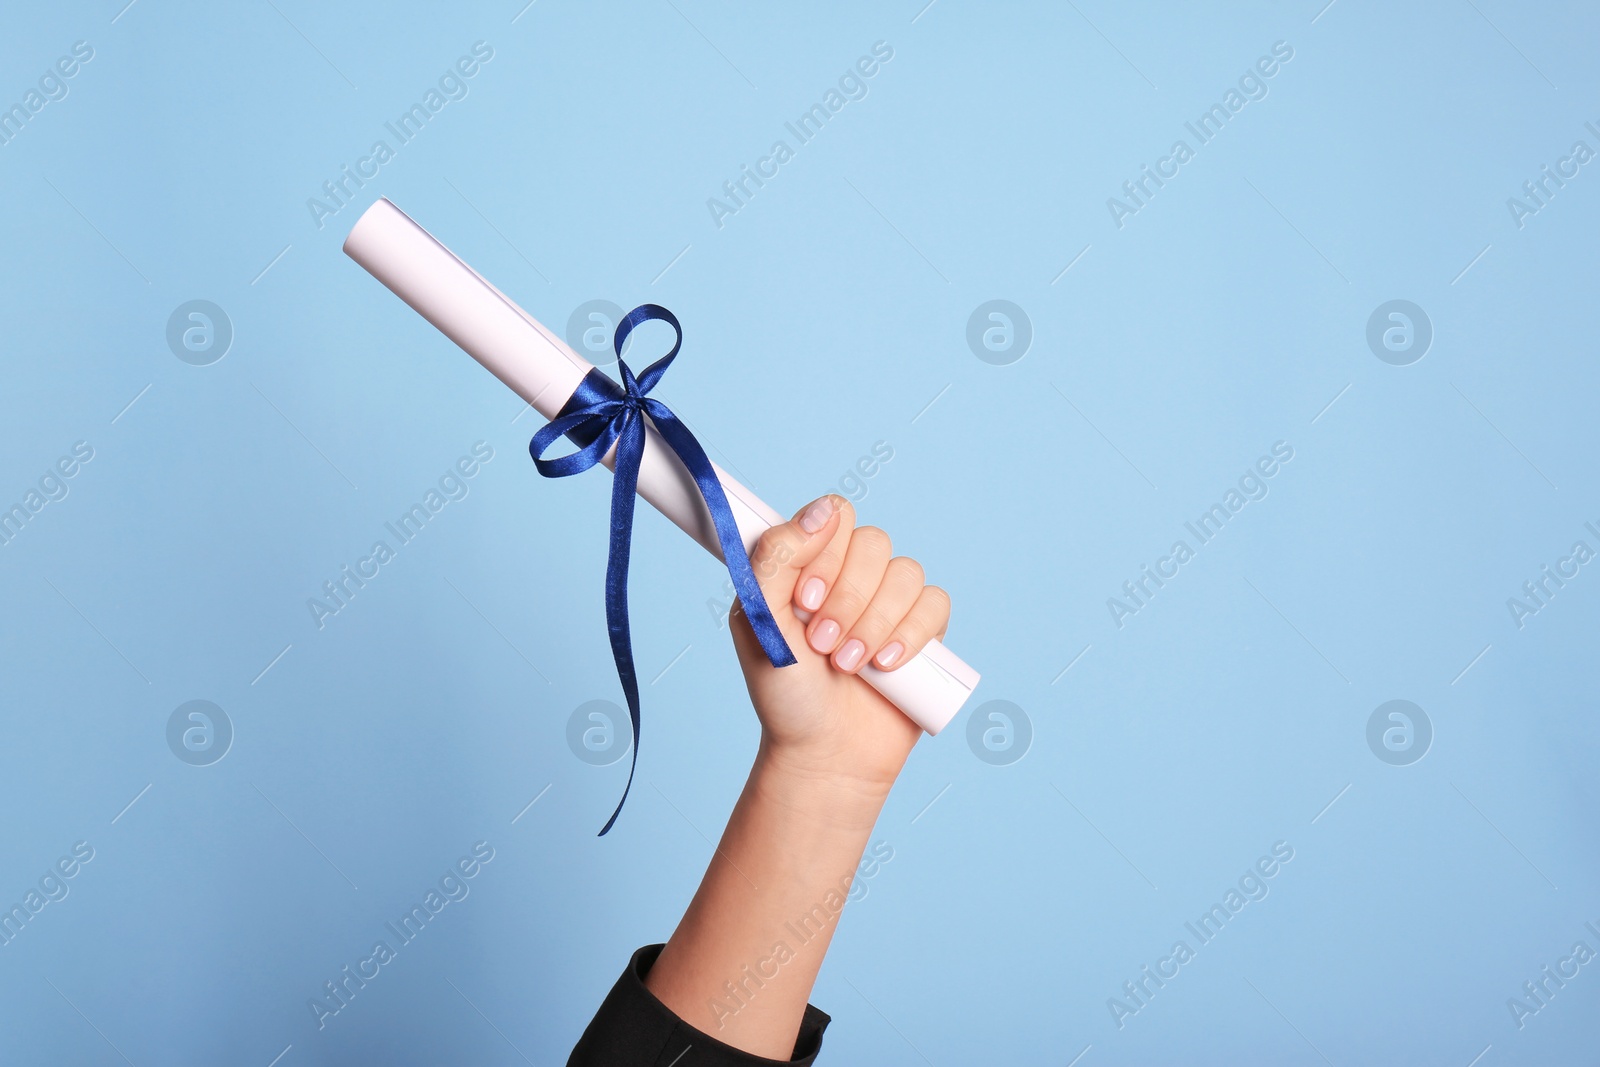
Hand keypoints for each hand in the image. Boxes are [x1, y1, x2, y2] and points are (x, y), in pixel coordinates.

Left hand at [728, 495, 950, 793]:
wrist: (823, 754)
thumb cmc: (784, 692)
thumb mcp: (759, 621)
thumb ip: (776, 557)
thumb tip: (822, 511)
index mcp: (807, 563)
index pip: (834, 515)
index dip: (825, 552)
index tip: (803, 602)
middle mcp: (849, 575)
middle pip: (874, 542)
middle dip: (848, 599)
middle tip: (821, 645)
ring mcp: (889, 601)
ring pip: (907, 573)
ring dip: (875, 622)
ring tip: (848, 665)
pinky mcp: (922, 631)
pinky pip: (936, 604)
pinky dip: (912, 633)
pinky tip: (887, 665)